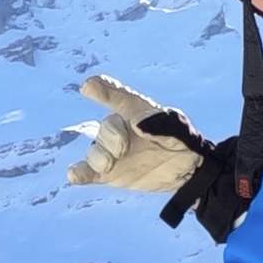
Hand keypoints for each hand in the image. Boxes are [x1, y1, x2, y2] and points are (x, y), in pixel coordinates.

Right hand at [67, 75, 204, 192]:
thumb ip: (160, 123)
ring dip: (97, 156)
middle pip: (106, 127)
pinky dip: (80, 173)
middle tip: (123, 148)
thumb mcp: (179, 128)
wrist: (187, 170)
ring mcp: (111, 151)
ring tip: (108, 165)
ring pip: (95, 151)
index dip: (103, 90)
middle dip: (110, 135)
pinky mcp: (108, 173)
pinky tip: (75, 176)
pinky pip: (88, 172)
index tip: (89, 86)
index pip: (117, 95)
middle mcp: (119, 129)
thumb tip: (135, 124)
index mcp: (135, 110)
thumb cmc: (182, 139)